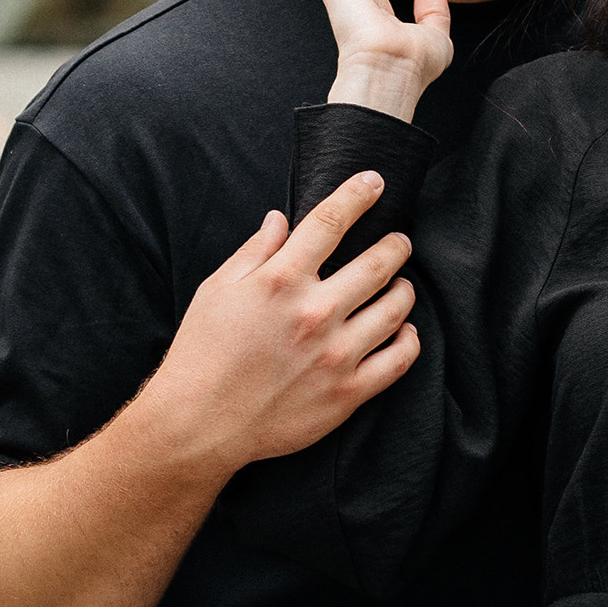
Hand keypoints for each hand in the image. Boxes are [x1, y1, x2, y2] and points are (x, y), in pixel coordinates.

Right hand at [146, 172, 419, 474]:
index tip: (375, 182)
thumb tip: (280, 220)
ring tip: (402, 285)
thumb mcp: (216, 290)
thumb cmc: (202, 353)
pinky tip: (404, 331)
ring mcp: (335, 354)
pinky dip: (408, 340)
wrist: (199, 424)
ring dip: (404, 289)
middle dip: (395, 244)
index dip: (357, 195)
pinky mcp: (347, 393)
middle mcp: (314, 312)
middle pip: (377, 263)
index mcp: (281, 279)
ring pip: (395, 309)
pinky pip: (398, 361)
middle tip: (401, 240)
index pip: (330, 222)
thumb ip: (254, 251)